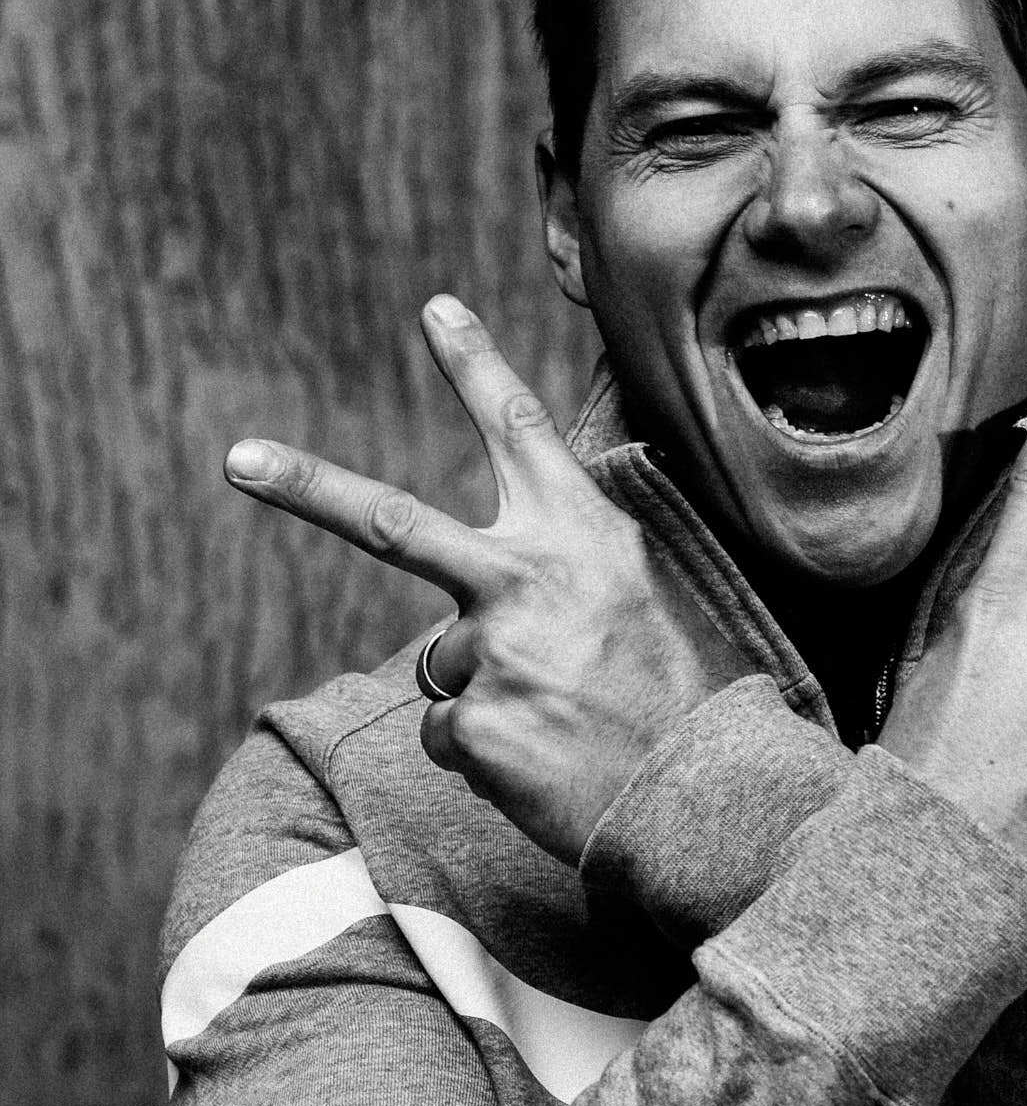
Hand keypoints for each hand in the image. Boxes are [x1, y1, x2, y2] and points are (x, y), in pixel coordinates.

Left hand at [224, 296, 753, 863]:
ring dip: (487, 693)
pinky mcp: (475, 725)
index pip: (519, 429)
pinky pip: (450, 733)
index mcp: (580, 533)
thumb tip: (497, 586)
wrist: (708, 794)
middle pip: (391, 522)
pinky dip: (488, 754)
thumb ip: (577, 565)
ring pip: (443, 661)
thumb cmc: (690, 697)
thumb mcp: (652, 594)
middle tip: (239, 458)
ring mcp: (493, 651)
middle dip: (306, 486)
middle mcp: (527, 577)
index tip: (436, 311)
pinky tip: (547, 762)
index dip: (475, 364)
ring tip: (562, 722)